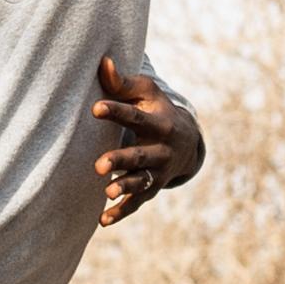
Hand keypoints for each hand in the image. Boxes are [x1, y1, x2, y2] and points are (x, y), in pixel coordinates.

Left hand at [88, 57, 203, 224]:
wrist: (189, 139)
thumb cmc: (157, 109)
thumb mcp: (146, 92)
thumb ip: (123, 82)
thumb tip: (102, 62)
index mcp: (159, 123)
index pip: (135, 117)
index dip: (116, 111)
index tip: (95, 108)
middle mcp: (162, 150)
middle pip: (140, 156)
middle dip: (121, 160)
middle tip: (99, 165)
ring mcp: (158, 172)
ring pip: (141, 182)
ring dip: (125, 187)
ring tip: (107, 191)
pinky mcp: (152, 188)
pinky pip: (138, 203)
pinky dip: (122, 212)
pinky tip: (103, 220)